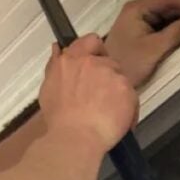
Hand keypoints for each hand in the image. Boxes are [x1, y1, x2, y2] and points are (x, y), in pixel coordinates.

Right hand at [38, 34, 137, 153]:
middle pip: (108, 63)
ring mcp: (110, 74)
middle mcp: (91, 62)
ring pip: (120, 80)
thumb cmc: (60, 121)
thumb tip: (57, 50)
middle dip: (107, 78)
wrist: (75, 138)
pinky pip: (131, 97)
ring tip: (107, 114)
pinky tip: (116, 121)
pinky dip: (127, 109)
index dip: (96, 52)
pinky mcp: (125, 88)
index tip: (97, 62)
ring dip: (117, 93)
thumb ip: (55, 67)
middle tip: (101, 99)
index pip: (89, 41)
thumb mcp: (48, 89)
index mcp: (70, 61)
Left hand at [104, 0, 179, 86]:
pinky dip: (176, 28)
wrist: (107, 83)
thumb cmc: (128, 65)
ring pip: (166, 16)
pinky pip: (161, 26)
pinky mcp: (139, 33)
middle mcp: (136, 11)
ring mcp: (137, 21)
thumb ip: (175, 33)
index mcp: (137, 9)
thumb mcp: (154, 50)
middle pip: (168, 6)